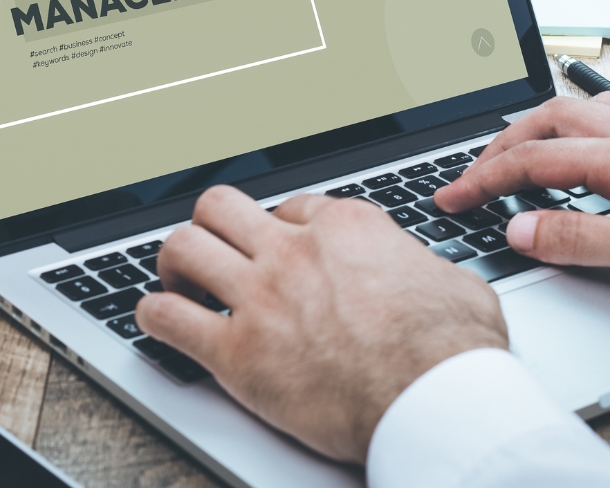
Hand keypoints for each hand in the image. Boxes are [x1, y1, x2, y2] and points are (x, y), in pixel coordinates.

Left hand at [134, 186, 507, 463]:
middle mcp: (294, 252)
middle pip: (220, 207)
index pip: (288, 206)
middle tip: (213, 250)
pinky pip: (168, 318)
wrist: (436, 403)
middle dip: (211, 225)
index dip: (278, 226)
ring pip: (184, 247)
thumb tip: (427, 275)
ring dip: (174, 262)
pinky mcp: (237, 354)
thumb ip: (424, 267)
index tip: (277, 247)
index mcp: (345, 228)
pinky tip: (159, 319)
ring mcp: (260, 298)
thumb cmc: (453, 352)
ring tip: (179, 281)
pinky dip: (154, 315)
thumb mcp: (454, 283)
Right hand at [436, 93, 609, 298]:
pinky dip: (577, 125)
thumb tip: (518, 229)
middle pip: (546, 120)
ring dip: (535, 128)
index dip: (482, 180)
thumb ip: (581, 239)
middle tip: (473, 175)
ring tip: (515, 153)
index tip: (450, 198)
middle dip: (498, 145)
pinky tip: (585, 144)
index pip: (531, 161)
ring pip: (578, 110)